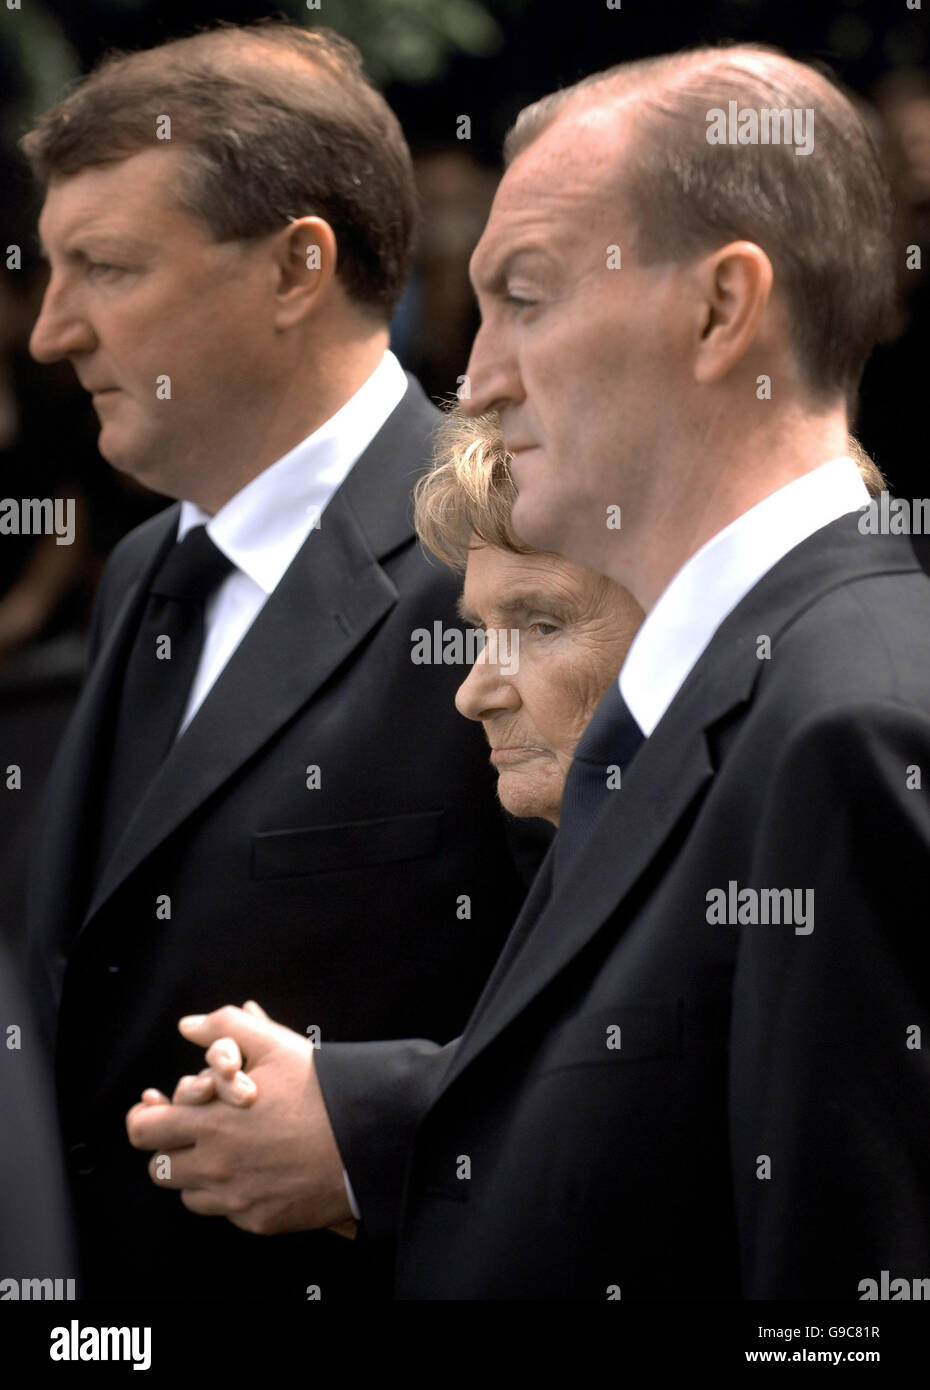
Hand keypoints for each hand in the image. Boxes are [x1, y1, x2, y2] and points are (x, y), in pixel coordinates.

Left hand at [126, 1002, 354, 1235]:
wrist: (369, 1138)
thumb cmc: (323, 1091)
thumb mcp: (276, 1045)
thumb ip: (225, 1026)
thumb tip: (189, 1025)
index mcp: (210, 1123)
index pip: (143, 1132)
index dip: (144, 1118)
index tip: (156, 1108)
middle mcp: (216, 1168)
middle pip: (159, 1169)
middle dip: (170, 1146)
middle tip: (193, 1129)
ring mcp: (237, 1200)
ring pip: (189, 1196)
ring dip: (197, 1174)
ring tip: (226, 1149)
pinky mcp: (260, 1221)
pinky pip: (227, 1213)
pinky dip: (232, 1194)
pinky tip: (257, 1170)